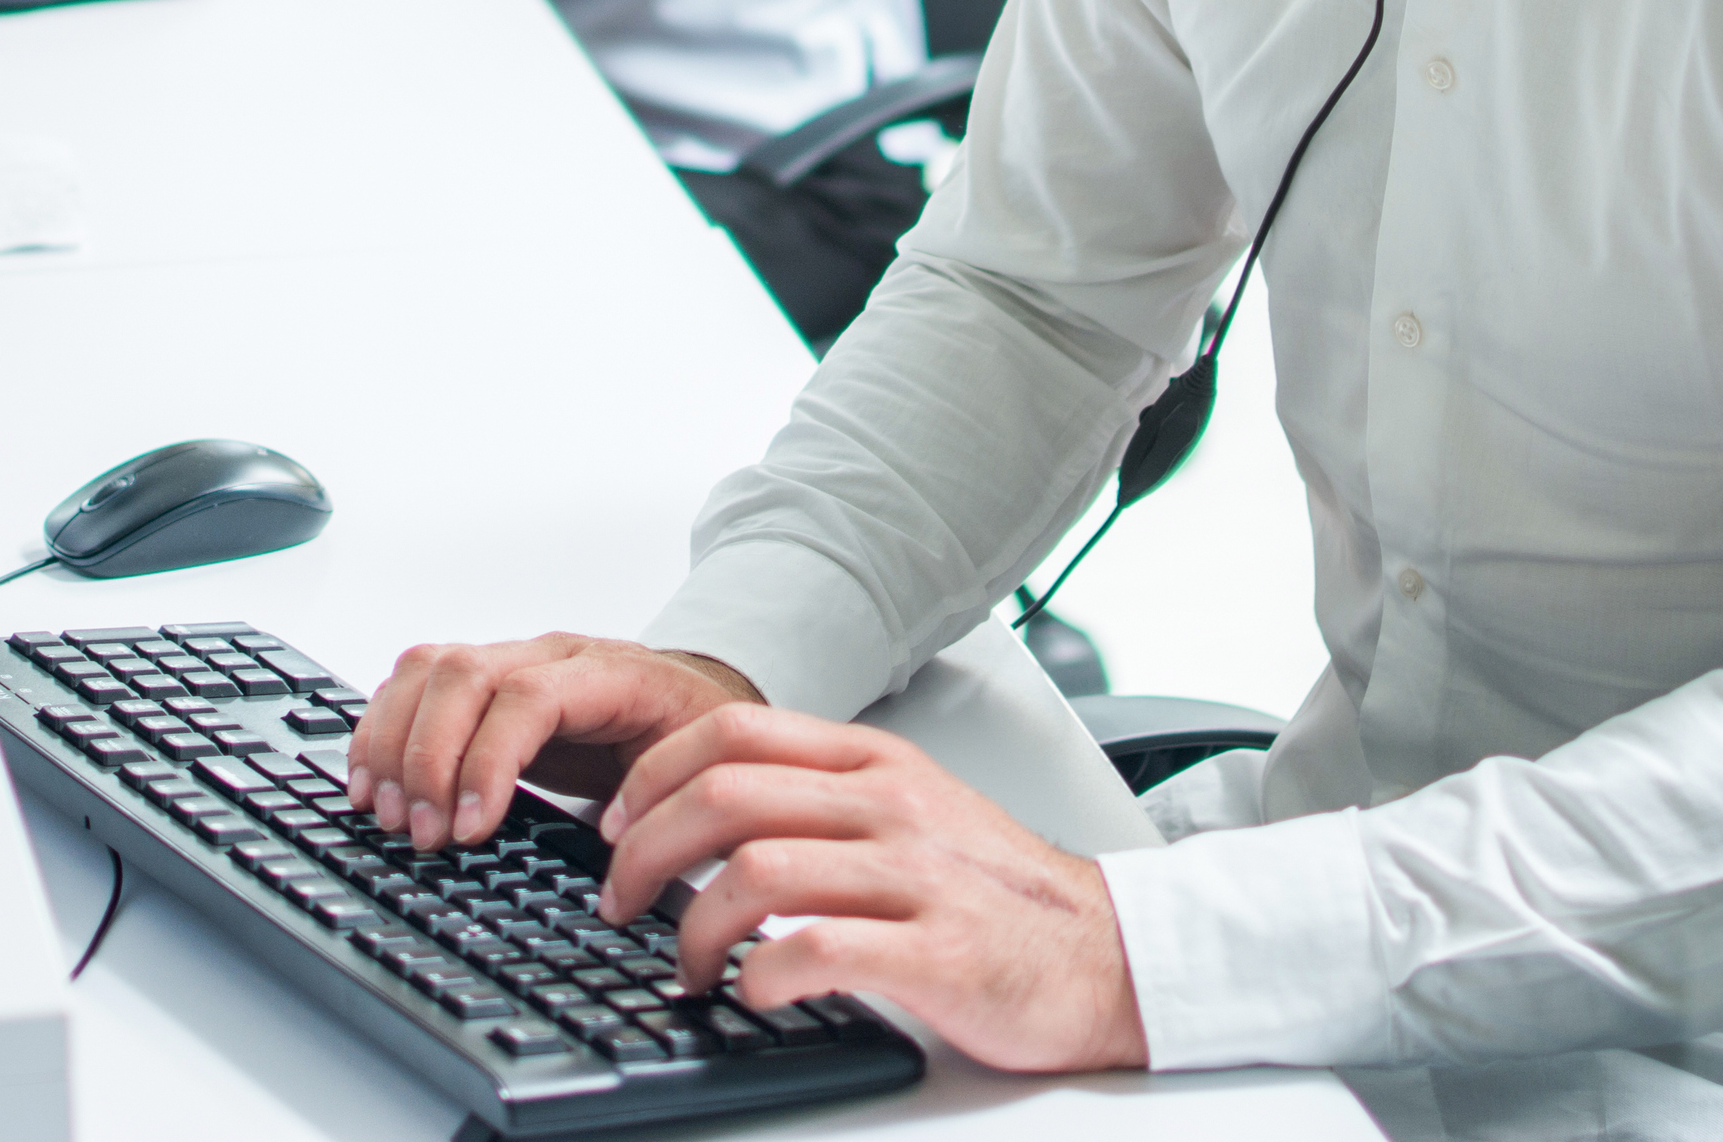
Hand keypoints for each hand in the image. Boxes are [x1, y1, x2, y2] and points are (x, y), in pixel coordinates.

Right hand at [345, 633, 758, 851]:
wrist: (695, 702)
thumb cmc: (694, 740)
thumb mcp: (694, 774)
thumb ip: (657, 810)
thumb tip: (616, 867)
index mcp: (612, 675)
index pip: (529, 698)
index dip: (487, 762)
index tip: (468, 830)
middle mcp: (552, 655)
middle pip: (463, 674)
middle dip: (429, 759)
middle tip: (423, 834)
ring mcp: (512, 660)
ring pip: (429, 670)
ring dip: (396, 744)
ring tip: (390, 814)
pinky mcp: (483, 681)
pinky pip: (414, 683)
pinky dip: (383, 730)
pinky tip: (373, 781)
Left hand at [597, 706, 1149, 1074]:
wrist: (1107, 954)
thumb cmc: (996, 892)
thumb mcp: (910, 810)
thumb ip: (821, 795)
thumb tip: (704, 808)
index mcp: (877, 762)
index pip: (733, 730)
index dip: (652, 774)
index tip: (616, 824)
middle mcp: (890, 805)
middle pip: (725, 794)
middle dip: (645, 850)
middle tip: (620, 900)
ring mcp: (915, 876)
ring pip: (757, 869)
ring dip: (694, 926)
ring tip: (685, 966)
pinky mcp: (938, 953)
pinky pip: (820, 952)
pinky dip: (763, 975)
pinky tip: (753, 992)